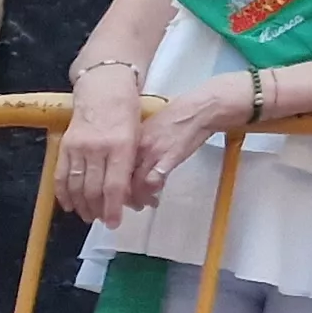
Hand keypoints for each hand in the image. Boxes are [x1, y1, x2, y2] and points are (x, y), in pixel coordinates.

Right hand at [56, 82, 145, 226]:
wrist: (104, 91)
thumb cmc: (127, 114)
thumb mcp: (138, 138)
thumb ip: (130, 166)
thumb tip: (128, 196)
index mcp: (121, 146)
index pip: (115, 186)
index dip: (113, 208)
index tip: (114, 223)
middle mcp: (98, 148)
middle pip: (94, 190)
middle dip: (98, 210)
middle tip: (102, 220)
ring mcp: (79, 147)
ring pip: (77, 186)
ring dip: (81, 205)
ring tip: (88, 216)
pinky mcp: (65, 146)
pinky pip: (61, 175)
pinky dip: (64, 193)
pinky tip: (69, 204)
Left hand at [123, 86, 236, 213]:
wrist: (201, 109)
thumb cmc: (179, 115)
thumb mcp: (149, 126)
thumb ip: (136, 143)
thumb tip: (128, 158)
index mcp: (129, 138)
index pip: (110, 167)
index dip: (112, 183)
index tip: (116, 192)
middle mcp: (137, 146)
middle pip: (119, 178)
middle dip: (124, 196)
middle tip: (130, 203)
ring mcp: (153, 152)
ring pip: (135, 183)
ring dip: (139, 197)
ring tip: (145, 202)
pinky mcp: (169, 158)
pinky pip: (154, 180)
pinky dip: (153, 191)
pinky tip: (157, 194)